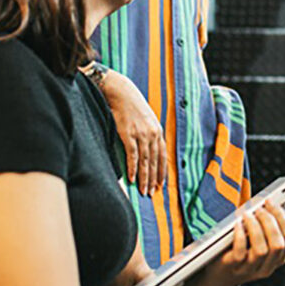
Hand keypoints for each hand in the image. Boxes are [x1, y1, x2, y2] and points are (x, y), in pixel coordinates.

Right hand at [100, 70, 166, 195]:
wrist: (121, 93)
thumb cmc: (132, 107)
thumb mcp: (146, 119)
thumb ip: (149, 134)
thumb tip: (148, 149)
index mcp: (157, 131)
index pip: (163, 155)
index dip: (162, 171)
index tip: (160, 184)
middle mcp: (152, 133)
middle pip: (155, 161)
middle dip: (154, 178)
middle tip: (152, 193)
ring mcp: (141, 134)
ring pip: (146, 161)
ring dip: (145, 177)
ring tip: (144, 190)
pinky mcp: (128, 134)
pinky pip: (133, 155)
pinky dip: (133, 168)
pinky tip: (133, 178)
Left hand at [207, 201, 284, 285]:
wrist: (220, 276)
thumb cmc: (241, 251)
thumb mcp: (260, 241)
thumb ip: (270, 227)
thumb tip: (278, 208)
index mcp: (278, 257)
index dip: (282, 216)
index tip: (272, 203)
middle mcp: (268, 266)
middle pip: (278, 244)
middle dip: (269, 221)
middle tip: (259, 208)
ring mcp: (251, 269)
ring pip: (261, 250)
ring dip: (255, 227)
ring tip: (248, 214)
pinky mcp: (234, 268)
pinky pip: (240, 252)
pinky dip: (240, 235)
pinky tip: (237, 224)